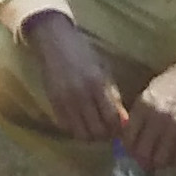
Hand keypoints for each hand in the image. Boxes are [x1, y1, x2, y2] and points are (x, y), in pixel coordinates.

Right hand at [24, 10, 128, 147]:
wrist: (54, 41)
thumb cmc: (83, 53)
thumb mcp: (103, 70)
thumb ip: (112, 95)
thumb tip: (123, 119)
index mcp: (97, 84)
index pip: (112, 118)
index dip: (118, 128)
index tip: (119, 127)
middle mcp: (81, 95)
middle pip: (97, 130)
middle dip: (105, 134)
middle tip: (108, 130)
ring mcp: (65, 100)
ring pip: (81, 133)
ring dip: (90, 135)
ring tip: (94, 127)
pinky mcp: (53, 103)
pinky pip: (66, 127)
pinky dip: (75, 129)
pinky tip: (80, 121)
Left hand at [125, 59, 175, 175]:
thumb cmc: (168, 86)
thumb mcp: (147, 96)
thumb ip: (137, 117)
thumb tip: (127, 140)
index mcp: (144, 107)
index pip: (129, 138)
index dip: (128, 148)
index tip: (131, 150)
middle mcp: (158, 118)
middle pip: (143, 152)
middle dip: (141, 160)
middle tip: (143, 160)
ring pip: (161, 159)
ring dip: (157, 164)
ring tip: (157, 160)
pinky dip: (174, 162)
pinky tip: (172, 157)